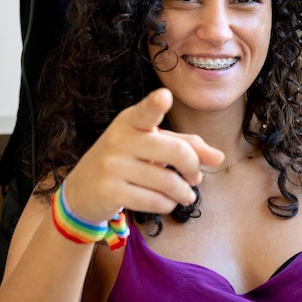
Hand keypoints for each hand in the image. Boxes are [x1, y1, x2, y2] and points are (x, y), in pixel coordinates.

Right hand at [63, 88, 223, 223]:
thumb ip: (185, 145)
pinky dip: (169, 205)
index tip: (165, 97)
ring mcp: (113, 165)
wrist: (82, 188)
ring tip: (186, 194)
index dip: (156, 104)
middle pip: (176, 152)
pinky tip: (168, 202)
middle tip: (197, 177)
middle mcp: (120, 139)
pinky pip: (155, 201)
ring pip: (168, 182)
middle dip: (194, 168)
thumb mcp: (150, 144)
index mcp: (131, 120)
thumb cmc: (126, 160)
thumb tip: (219, 157)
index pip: (146, 111)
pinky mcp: (110, 191)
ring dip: (185, 193)